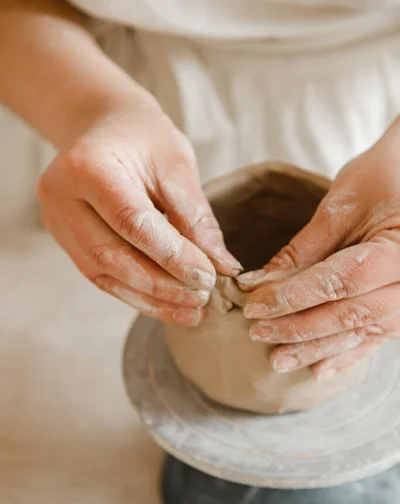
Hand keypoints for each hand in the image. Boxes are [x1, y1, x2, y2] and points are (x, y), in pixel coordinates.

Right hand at [38, 95, 241, 325]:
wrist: (104, 127)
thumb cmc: (143, 138)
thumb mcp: (177, 165)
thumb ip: (196, 217)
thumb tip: (223, 267)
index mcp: (88, 167)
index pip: (133, 222)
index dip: (172, 256)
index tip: (208, 277)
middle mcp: (62, 197)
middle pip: (112, 255)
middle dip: (161, 285)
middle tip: (201, 298)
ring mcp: (57, 221)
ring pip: (104, 274)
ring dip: (150, 298)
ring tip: (191, 311)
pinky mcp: (65, 240)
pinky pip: (101, 276)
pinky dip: (137, 295)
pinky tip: (168, 306)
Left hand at [238, 119, 399, 377]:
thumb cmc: (383, 176)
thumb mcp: (341, 206)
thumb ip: (304, 249)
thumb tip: (259, 284)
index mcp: (398, 251)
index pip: (338, 282)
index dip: (292, 298)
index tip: (254, 305)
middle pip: (348, 314)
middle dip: (298, 328)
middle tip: (258, 334)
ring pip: (361, 332)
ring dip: (317, 349)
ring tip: (280, 361)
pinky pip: (377, 337)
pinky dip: (347, 355)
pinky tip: (319, 369)